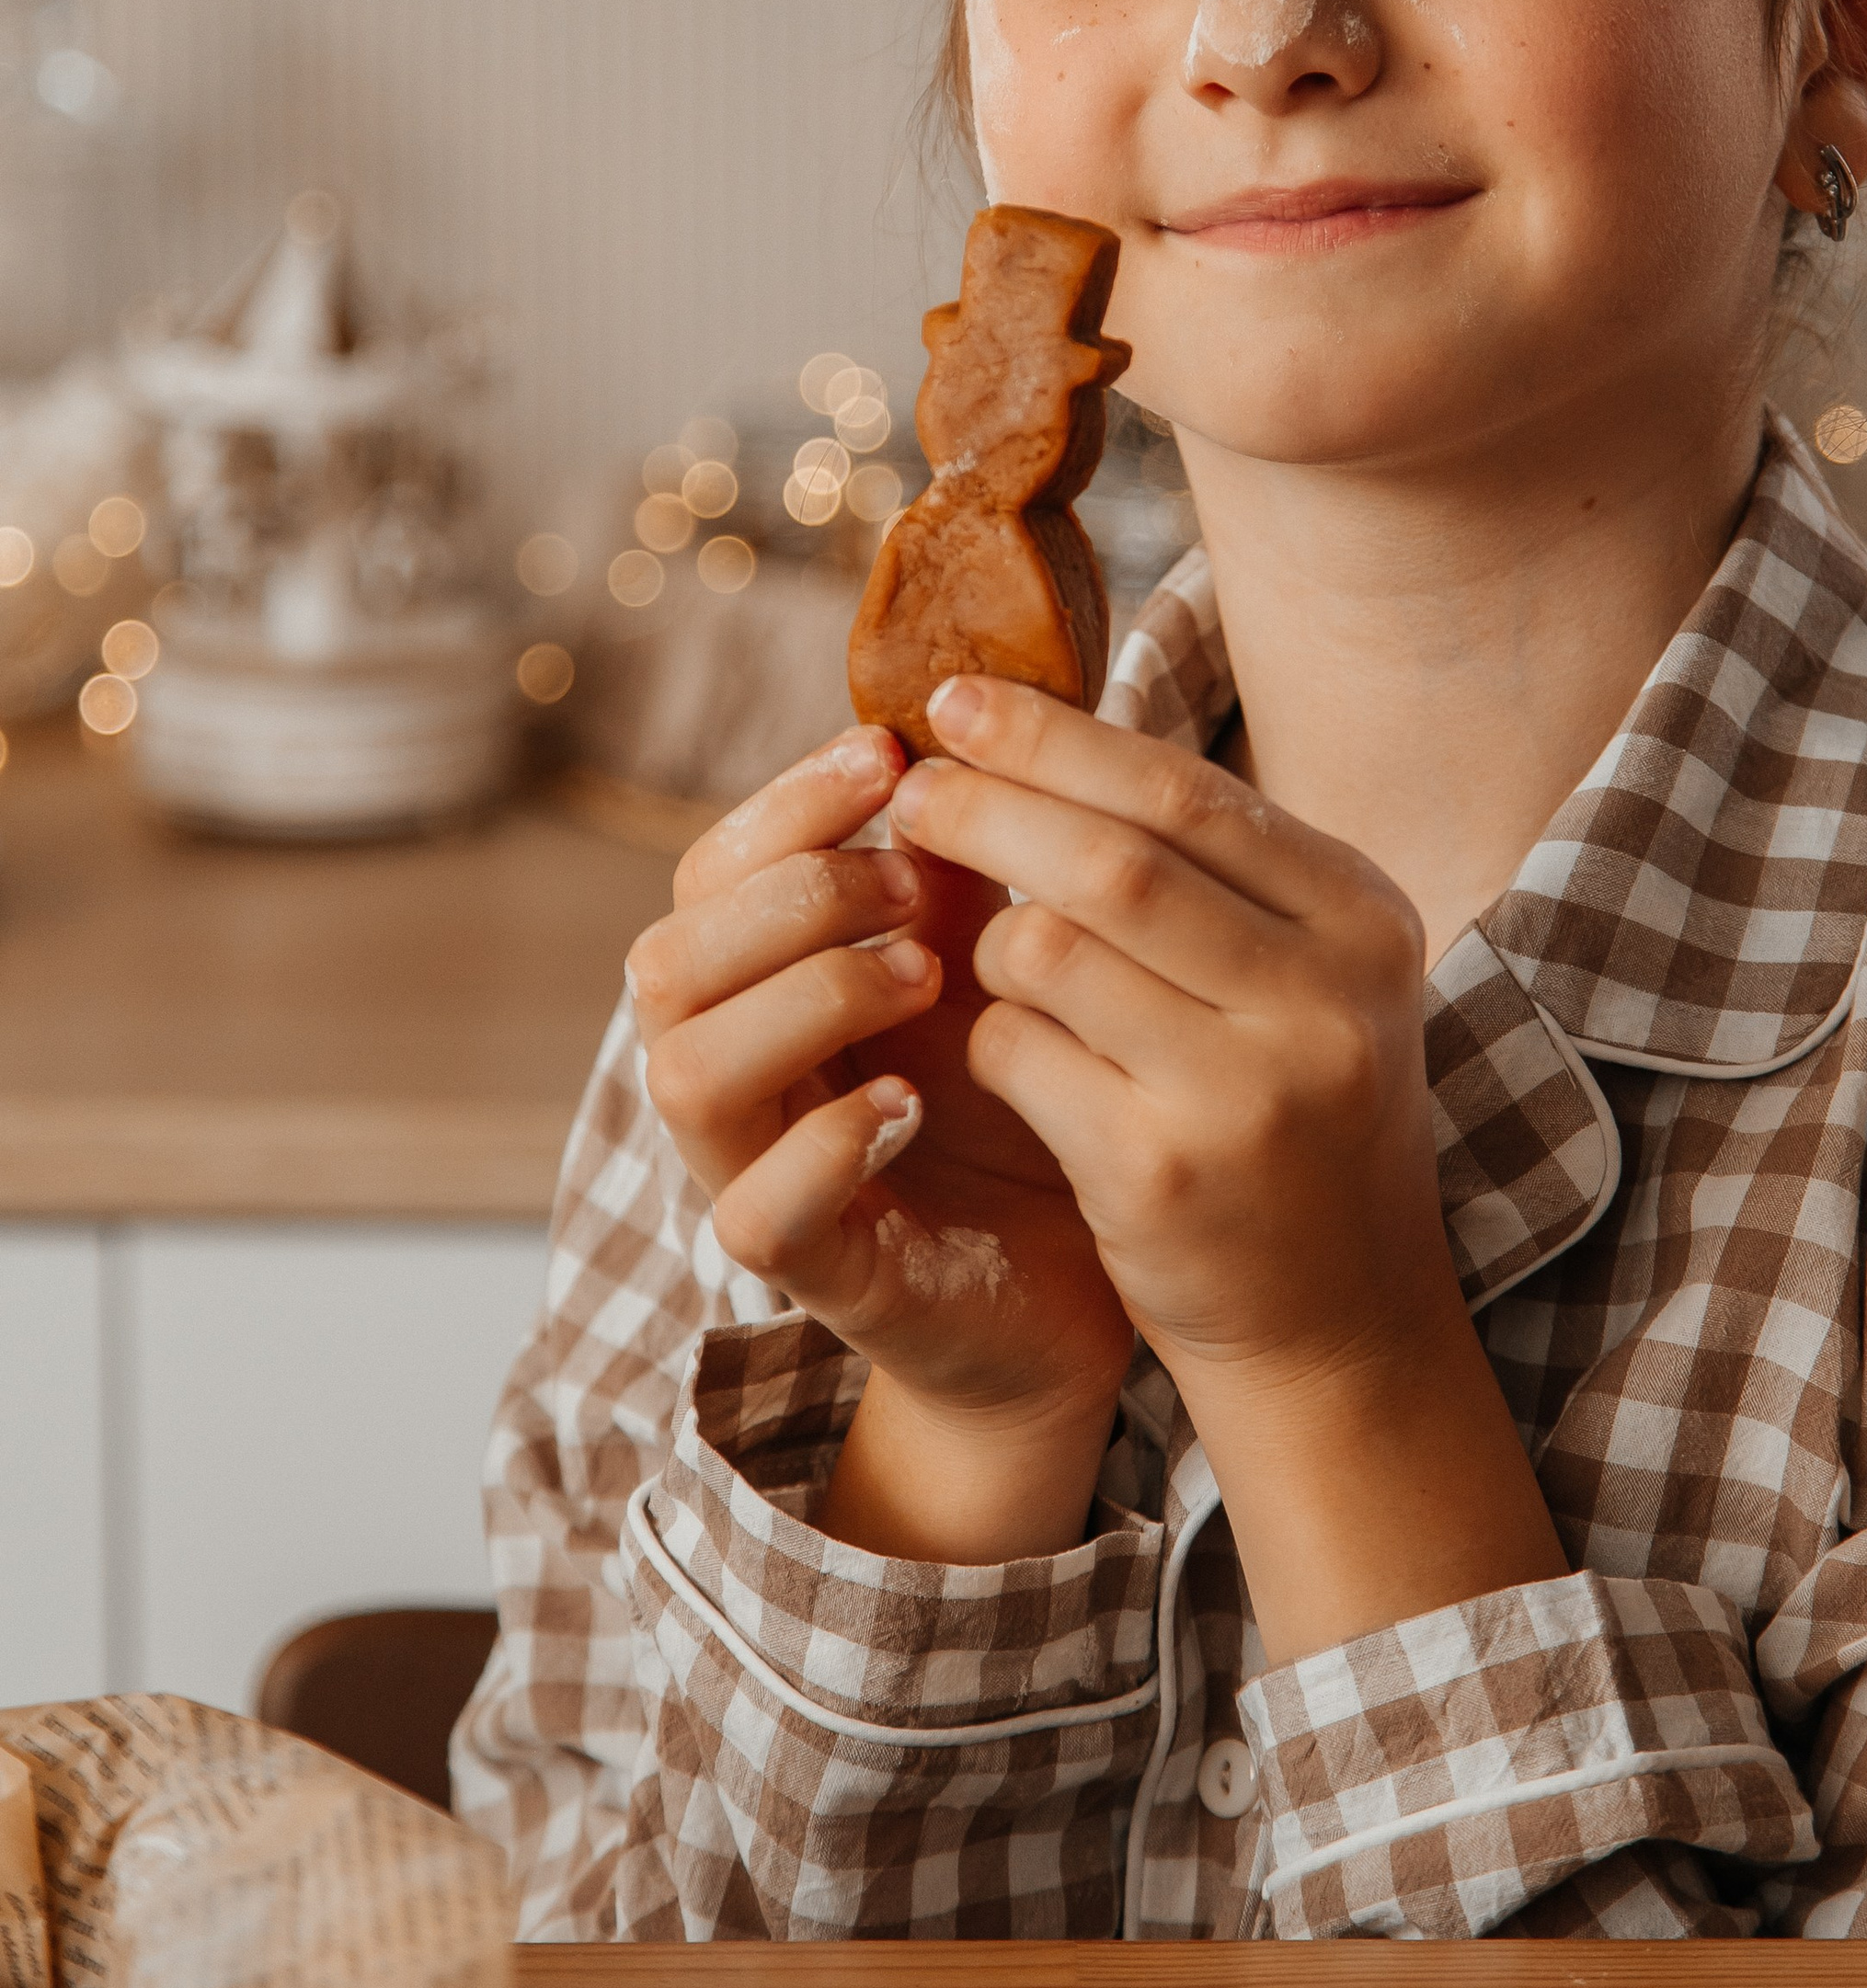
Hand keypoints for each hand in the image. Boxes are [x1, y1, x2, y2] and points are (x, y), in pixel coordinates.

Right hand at [627, 724, 1134, 1450]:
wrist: (1079, 1274)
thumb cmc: (1025, 1094)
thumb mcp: (994, 950)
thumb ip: (958, 856)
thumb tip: (971, 713)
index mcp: (763, 982)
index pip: (710, 870)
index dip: (784, 803)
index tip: (888, 752)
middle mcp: (736, 1072)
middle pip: (665, 959)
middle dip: (791, 898)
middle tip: (918, 886)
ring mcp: (757, 1174)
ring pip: (685, 1073)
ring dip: (805, 1000)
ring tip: (922, 978)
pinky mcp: (814, 1273)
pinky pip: (756, 1212)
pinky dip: (828, 1143)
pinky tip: (913, 1100)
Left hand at [890, 675, 1569, 1655]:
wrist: (1339, 1320)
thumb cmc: (1292, 1112)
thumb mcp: (1300, 975)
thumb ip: (1206, 868)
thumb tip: (1030, 727)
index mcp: (1364, 920)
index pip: (1185, 792)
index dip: (1057, 738)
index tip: (960, 702)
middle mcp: (1324, 999)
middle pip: (1111, 857)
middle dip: (991, 807)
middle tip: (914, 787)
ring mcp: (1247, 1091)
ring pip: (1048, 948)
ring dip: (984, 936)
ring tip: (975, 946)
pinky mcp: (1160, 1174)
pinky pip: (1017, 1052)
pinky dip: (986, 1035)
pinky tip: (1000, 1052)